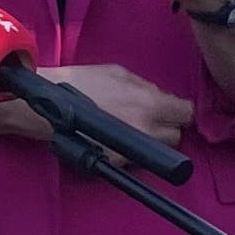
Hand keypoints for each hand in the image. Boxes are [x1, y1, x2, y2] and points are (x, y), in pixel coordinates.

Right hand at [43, 61, 193, 146]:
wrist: (48, 106)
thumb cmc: (81, 83)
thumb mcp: (118, 73)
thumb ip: (146, 86)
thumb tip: (162, 97)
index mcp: (149, 103)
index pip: (186, 113)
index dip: (178, 110)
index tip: (171, 109)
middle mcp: (146, 129)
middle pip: (175, 136)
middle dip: (166, 126)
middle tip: (152, 118)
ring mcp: (132, 150)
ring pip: (159, 150)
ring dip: (153, 139)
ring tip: (135, 128)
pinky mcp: (117, 162)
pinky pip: (138, 158)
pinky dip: (134, 149)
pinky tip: (119, 137)